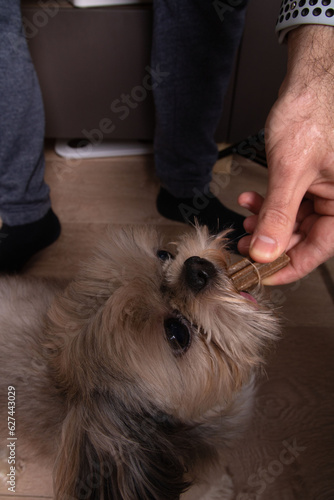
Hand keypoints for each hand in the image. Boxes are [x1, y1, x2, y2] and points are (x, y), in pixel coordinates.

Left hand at [237, 25, 333, 284]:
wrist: (309, 82)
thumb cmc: (312, 114)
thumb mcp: (290, 172)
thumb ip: (277, 216)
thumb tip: (265, 251)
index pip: (317, 250)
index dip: (287, 266)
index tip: (261, 274)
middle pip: (304, 238)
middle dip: (271, 242)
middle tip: (247, 245)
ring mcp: (324, 191)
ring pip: (293, 222)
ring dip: (266, 222)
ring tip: (246, 219)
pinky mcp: (310, 180)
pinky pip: (289, 203)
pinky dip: (268, 204)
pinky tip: (251, 199)